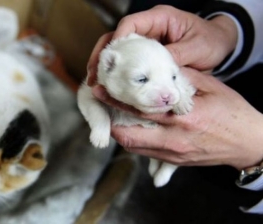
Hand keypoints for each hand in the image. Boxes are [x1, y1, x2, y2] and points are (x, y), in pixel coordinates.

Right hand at [87, 5, 237, 85]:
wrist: (220, 44)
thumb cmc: (211, 40)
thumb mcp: (197, 48)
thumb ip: (175, 57)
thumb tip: (154, 73)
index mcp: (159, 18)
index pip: (129, 24)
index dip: (116, 40)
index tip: (110, 59)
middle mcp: (148, 28)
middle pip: (116, 37)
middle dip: (102, 56)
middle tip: (93, 75)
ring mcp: (145, 41)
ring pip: (118, 51)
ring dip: (105, 66)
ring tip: (96, 83)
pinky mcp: (146, 54)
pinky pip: (127, 62)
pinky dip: (118, 73)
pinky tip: (111, 86)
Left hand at [92, 68, 262, 169]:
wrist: (248, 142)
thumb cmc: (232, 112)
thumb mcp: (211, 87)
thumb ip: (182, 77)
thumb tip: (158, 67)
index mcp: (183, 118)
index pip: (140, 110)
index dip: (115, 101)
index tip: (100, 92)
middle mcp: (174, 140)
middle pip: (129, 137)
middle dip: (110, 123)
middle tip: (102, 108)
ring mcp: (173, 154)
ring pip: (134, 148)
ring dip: (121, 133)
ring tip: (113, 117)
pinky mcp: (175, 162)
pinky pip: (146, 153)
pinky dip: (135, 141)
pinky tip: (133, 128)